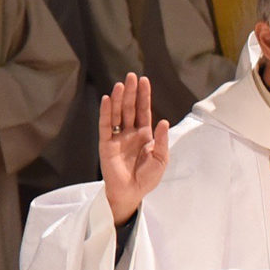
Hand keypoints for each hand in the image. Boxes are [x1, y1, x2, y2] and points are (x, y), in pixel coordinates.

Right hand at [100, 74, 168, 225]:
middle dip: (131, 92)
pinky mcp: (105, 144)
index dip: (144, 96)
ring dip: (119, 99)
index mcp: (144, 134)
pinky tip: (108, 100)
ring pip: (117, 114)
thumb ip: (161, 141)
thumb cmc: (147, 178)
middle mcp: (129, 132)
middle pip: (129, 108)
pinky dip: (106, 112)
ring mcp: (117, 137)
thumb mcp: (161, 159)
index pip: (143, 111)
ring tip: (121, 85)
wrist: (131, 193)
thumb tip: (163, 121)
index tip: (144, 80)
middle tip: (131, 76)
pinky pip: (105, 125)